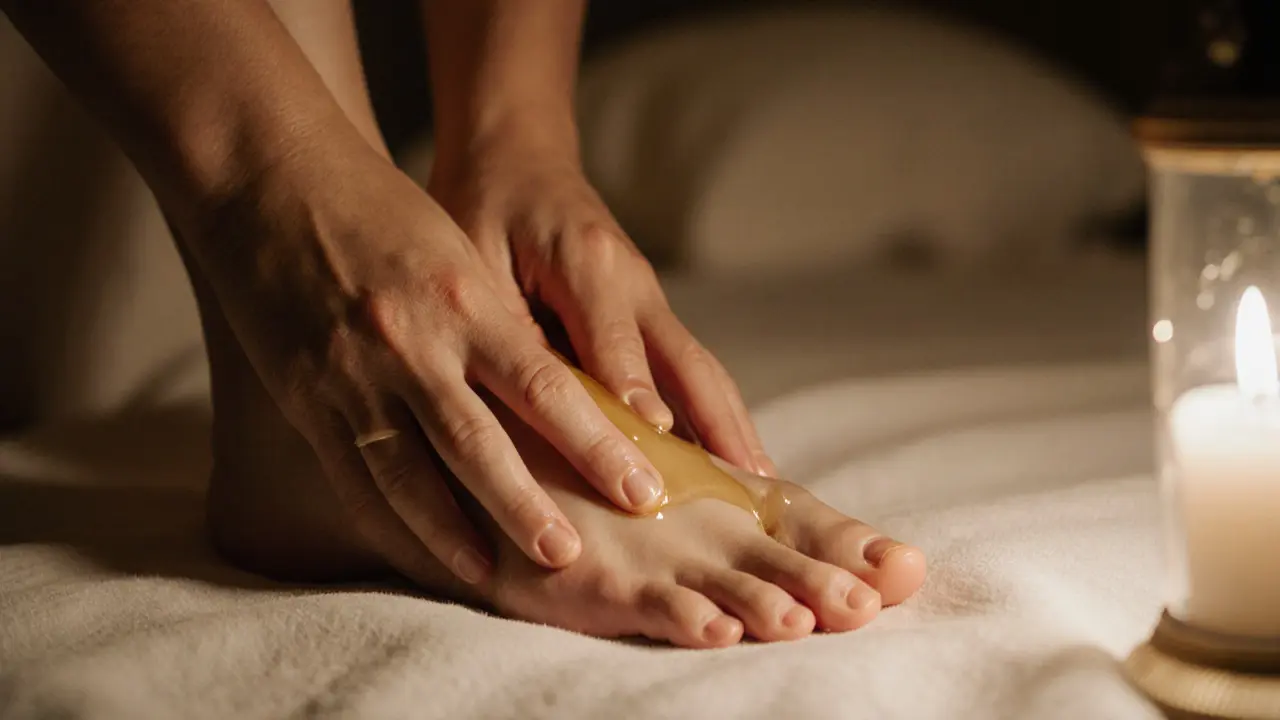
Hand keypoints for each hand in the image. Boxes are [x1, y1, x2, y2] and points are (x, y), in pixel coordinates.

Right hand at [184, 132, 669, 585]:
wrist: (269, 179)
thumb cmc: (379, 210)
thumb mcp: (456, 252)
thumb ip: (498, 325)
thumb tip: (554, 401)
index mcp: (463, 299)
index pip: (544, 388)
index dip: (595, 445)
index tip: (642, 488)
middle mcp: (412, 344)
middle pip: (480, 445)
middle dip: (529, 507)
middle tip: (573, 557)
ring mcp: (353, 377)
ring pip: (413, 474)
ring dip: (458, 533)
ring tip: (498, 576)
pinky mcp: (307, 398)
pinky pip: (353, 475)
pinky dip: (391, 521)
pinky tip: (419, 553)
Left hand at [429, 132, 776, 476]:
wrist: (517, 159)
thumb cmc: (484, 209)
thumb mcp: (476, 259)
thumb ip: (509, 326)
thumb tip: (532, 409)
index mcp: (587, 262)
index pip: (617, 349)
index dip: (637, 412)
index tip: (656, 471)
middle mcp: (635, 282)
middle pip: (690, 365)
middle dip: (719, 430)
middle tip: (744, 496)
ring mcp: (652, 297)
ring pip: (703, 371)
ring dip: (734, 428)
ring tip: (760, 492)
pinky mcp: (652, 313)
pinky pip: (691, 369)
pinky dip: (716, 415)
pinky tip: (729, 462)